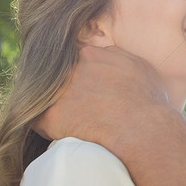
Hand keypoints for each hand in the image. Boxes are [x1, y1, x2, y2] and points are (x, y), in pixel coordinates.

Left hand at [36, 45, 168, 151]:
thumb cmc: (146, 99)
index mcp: (90, 55)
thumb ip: (114, 56)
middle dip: (61, 85)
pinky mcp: (51, 117)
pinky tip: (59, 131)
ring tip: (66, 117)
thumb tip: (103, 54)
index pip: (72, 57)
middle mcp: (71, 69)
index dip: (74, 69)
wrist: (141, 128)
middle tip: (74, 101)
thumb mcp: (136, 65)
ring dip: (52, 104)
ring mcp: (59, 92)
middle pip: (55, 75)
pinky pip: (38, 120)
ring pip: (44, 97)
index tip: (80, 81)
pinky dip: (46, 126)